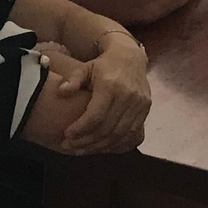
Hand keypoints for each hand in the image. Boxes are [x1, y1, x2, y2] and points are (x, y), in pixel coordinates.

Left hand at [59, 34, 150, 153]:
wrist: (130, 57)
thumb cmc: (103, 65)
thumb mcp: (85, 67)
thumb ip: (73, 79)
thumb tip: (61, 92)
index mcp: (111, 86)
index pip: (96, 116)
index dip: (81, 129)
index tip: (66, 135)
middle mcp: (129, 96)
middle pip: (108, 129)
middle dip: (87, 142)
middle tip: (70, 146)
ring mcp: (140, 105)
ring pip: (120, 135)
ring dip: (100, 147)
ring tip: (82, 150)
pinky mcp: (146, 110)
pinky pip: (133, 135)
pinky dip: (117, 145)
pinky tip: (102, 147)